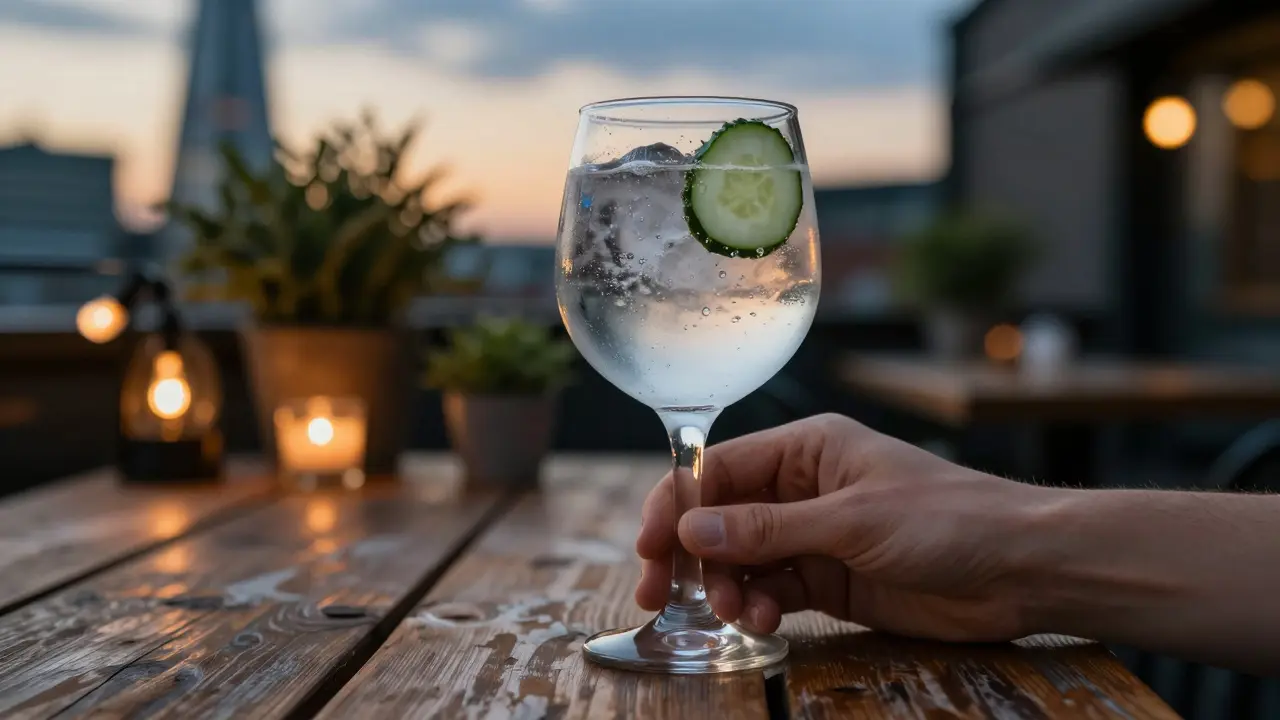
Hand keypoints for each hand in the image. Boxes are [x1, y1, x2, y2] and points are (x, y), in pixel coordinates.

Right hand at [635, 414, 1052, 641]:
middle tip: (661, 594)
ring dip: (727, 587)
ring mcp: (815, 536)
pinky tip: (763, 620)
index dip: (678, 504)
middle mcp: (803, 488)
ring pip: (742, 559)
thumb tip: (689, 532)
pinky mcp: (831, 580)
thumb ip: (767, 529)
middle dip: (690, 553)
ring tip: (738, 613)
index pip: (720, 468)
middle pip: (721, 517)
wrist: (1022, 569)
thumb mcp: (851, 520)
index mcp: (808, 449)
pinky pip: (773, 589)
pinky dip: (758, 605)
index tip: (648, 545)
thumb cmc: (948, 519)